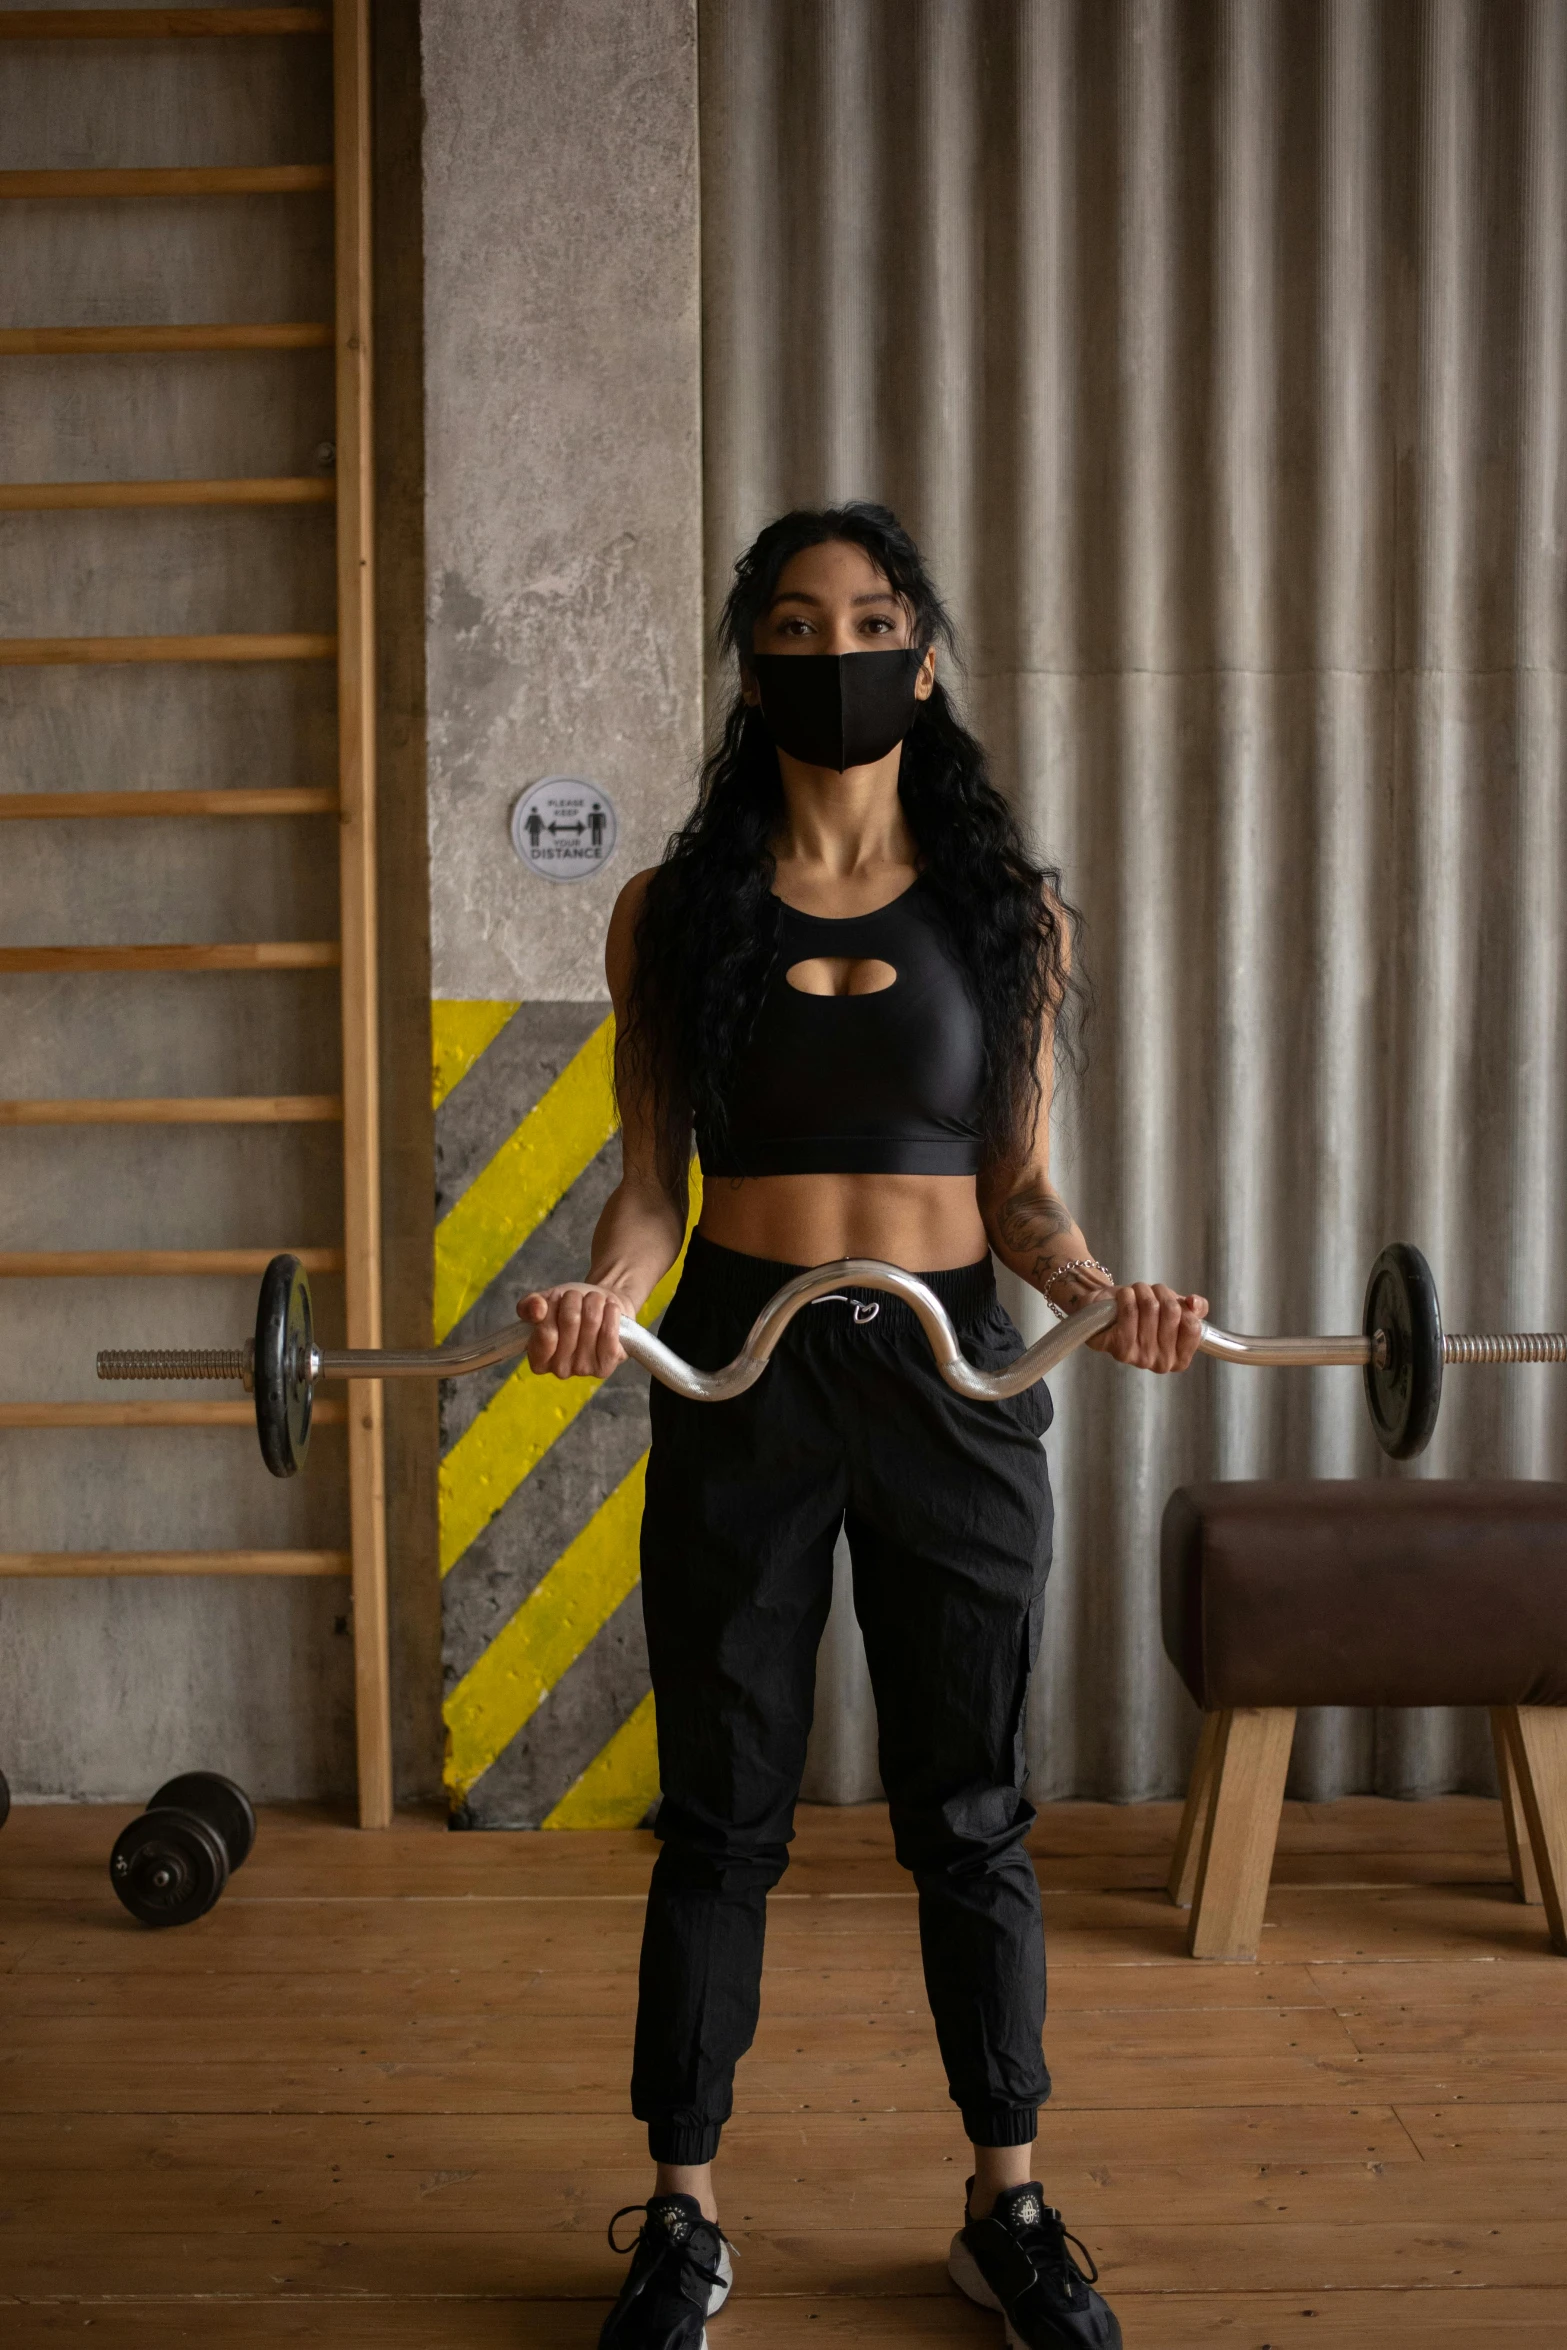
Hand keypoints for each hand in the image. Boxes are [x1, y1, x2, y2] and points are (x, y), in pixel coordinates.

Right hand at [515, 1283, 631, 1380]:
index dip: (552, 1307)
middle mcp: (559, 1370)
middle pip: (570, 1321)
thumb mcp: (546, 1301)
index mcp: (538, 1359)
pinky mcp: (606, 1366)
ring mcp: (583, 1370)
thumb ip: (531, 1305)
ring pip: (591, 1322)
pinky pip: (609, 1333)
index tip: (557, 1297)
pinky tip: (609, 1308)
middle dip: (574, 1299)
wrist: (601, 1308)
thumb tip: (537, 1309)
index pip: (545, 1332)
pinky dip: (611, 1313)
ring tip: (593, 1300)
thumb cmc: (571, 1308)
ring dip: (593, 1302)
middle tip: (576, 1297)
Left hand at [1083, 1282, 1208, 1372]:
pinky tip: (1122, 1297)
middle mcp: (1162, 1363)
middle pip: (1172, 1312)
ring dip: (1142, 1290)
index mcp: (1179, 1358)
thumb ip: (1197, 1308)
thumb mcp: (1175, 1308)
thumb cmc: (1142, 1311)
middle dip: (1159, 1292)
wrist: (1105, 1311)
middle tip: (1149, 1291)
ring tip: (1134, 1292)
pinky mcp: (1119, 1348)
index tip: (1168, 1299)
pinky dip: (1126, 1295)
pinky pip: (1130, 1311)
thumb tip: (1194, 1304)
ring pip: (1150, 1307)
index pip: (1193, 1327)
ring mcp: (1140, 1359)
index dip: (1180, 1304)